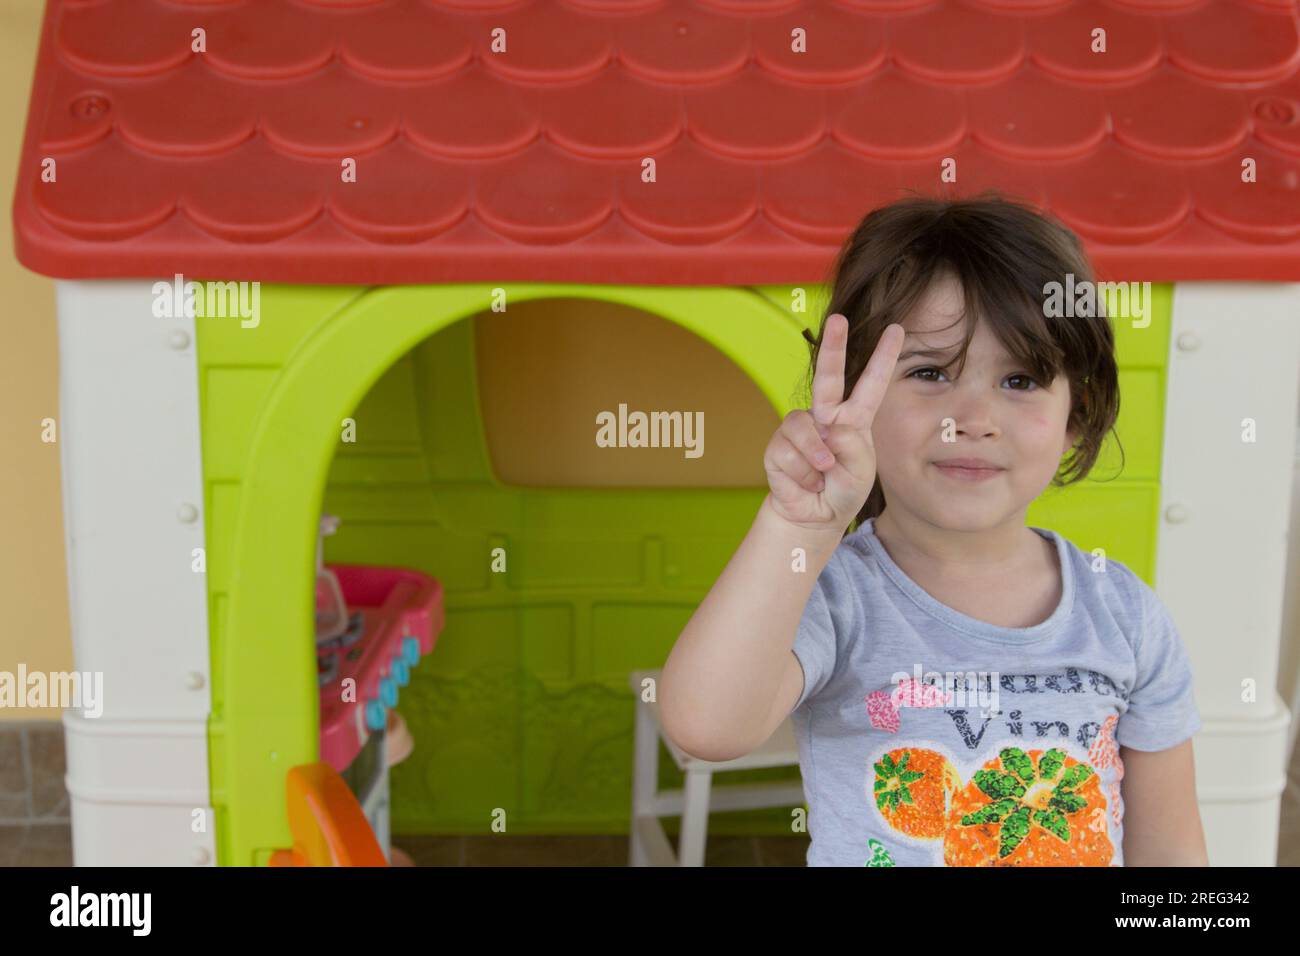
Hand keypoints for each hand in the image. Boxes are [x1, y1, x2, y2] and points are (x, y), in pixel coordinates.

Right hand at [763, 315, 904, 532]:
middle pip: (828, 376)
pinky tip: (806, 483)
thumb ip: (853, 447)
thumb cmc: (842, 489)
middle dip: (833, 346)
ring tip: (822, 475)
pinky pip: (789, 453)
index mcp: (853, 420)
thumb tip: (830, 427)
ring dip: (816, 457)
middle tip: (839, 319)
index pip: (871, 384)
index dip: (883, 358)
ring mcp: (800, 429)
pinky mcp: (778, 446)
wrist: (814, 516)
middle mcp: (825, 417)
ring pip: (803, 428)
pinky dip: (802, 474)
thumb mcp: (861, 471)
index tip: (896, 330)